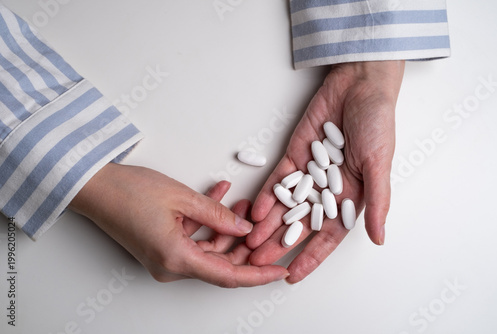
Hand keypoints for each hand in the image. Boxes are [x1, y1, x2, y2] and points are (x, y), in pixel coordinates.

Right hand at [69, 163, 288, 287]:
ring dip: (226, 228)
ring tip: (240, 202)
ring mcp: (165, 258)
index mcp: (176, 259)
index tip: (279, 271)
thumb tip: (243, 227)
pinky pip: (194, 240)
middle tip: (261, 221)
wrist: (95, 187)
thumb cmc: (130, 191)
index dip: (257, 275)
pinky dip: (208, 224)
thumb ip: (218, 215)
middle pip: (221, 264)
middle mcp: (170, 266)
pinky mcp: (161, 247)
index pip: (228, 276)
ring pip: (209, 250)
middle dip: (244, 243)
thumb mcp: (183, 199)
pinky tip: (219, 198)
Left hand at [247, 61, 404, 282]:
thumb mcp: (381, 164)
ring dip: (267, 226)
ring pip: (284, 207)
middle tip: (257, 263)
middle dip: (279, 245)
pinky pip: (278, 181)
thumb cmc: (377, 122)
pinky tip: (254, 212)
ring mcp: (308, 173)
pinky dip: (267, 197)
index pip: (328, 235)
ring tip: (248, 243)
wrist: (358, 85)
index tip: (292, 275)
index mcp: (352, 196)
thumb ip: (377, 202)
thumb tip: (379, 238)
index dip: (311, 256)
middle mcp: (328, 190)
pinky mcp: (294, 156)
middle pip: (300, 225)